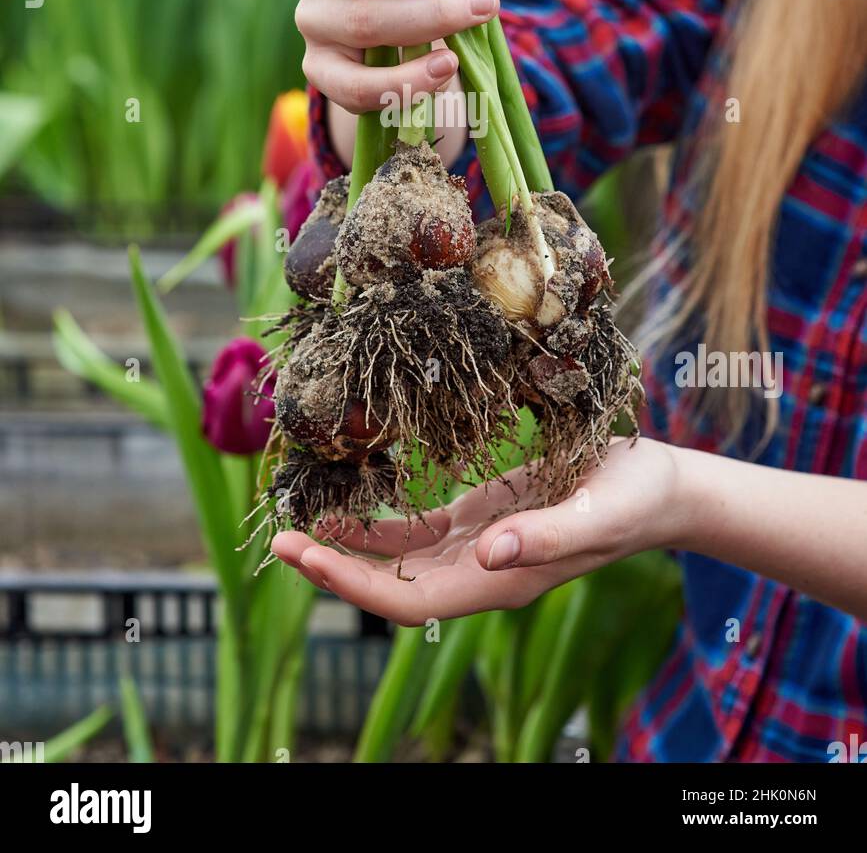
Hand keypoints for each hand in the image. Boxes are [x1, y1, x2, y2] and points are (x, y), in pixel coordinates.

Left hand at [271, 438, 682, 624]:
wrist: (661, 487)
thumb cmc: (634, 499)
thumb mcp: (596, 513)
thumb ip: (544, 536)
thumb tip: (485, 556)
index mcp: (501, 580)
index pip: (411, 601)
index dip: (356, 585)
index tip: (309, 557)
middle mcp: (480, 571)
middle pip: (392, 587)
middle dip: (335, 568)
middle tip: (281, 541)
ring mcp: (478, 547)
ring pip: (397, 562)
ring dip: (348, 548)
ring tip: (297, 527)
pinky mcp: (480, 518)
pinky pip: (417, 532)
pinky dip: (378, 524)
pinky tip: (347, 507)